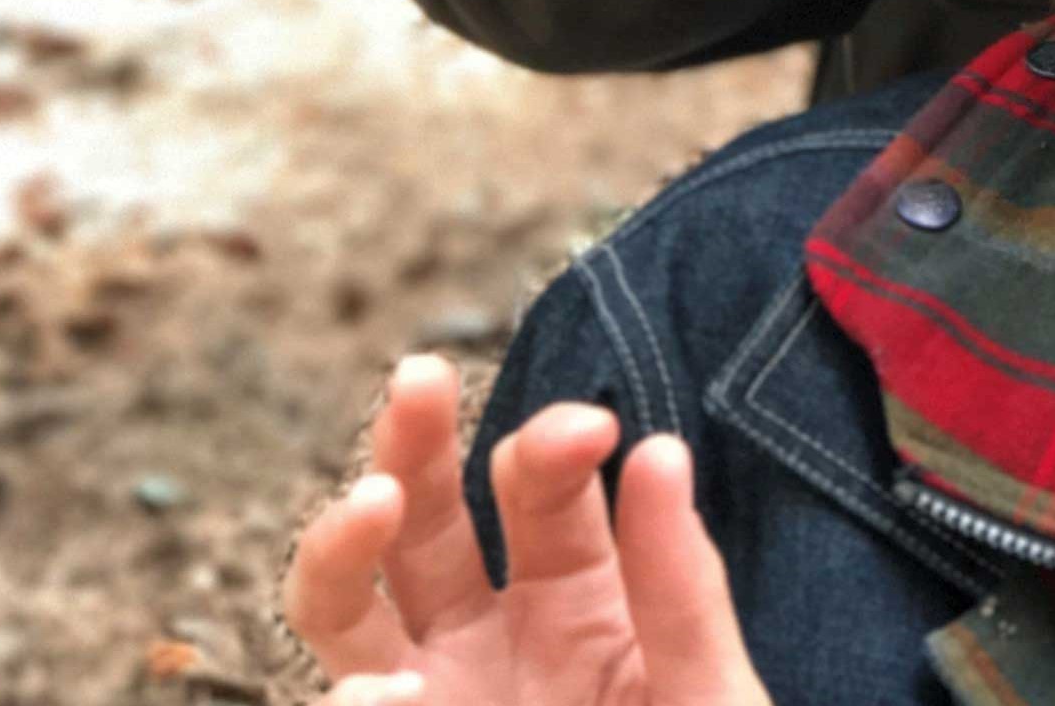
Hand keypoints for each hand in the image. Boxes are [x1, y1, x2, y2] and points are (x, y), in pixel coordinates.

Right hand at [285, 353, 771, 705]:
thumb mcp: (713, 697)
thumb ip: (684, 588)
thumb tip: (657, 448)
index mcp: (578, 600)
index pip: (542, 487)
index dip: (553, 443)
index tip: (589, 432)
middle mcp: (485, 644)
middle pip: (426, 519)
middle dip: (413, 439)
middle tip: (418, 380)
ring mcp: (429, 703)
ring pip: (347, 604)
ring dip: (341, 540)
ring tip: (373, 509)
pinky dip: (349, 698)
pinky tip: (378, 692)